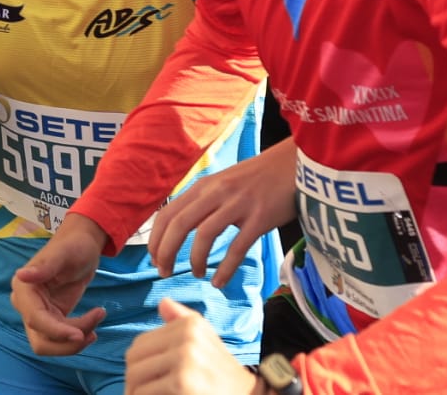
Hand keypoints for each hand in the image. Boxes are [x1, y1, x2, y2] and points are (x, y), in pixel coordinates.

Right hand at [10, 213, 110, 354]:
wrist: (83, 246)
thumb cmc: (73, 245)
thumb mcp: (62, 254)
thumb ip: (43, 267)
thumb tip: (21, 276)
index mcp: (24, 288)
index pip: (35, 319)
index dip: (56, 331)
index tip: (80, 334)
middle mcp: (26, 304)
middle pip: (40, 340)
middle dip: (66, 344)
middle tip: (92, 333)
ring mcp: (39, 313)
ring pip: (52, 344)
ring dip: (74, 342)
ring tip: (96, 322)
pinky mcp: (52, 318)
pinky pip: (63, 338)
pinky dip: (80, 334)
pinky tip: (95, 319)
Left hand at [124, 299, 261, 394]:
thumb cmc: (223, 375)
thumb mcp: (208, 342)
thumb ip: (182, 322)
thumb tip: (163, 302)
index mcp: (191, 325)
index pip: (140, 343)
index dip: (138, 365)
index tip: (146, 380)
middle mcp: (188, 338)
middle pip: (134, 359)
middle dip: (133, 381)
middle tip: (140, 393)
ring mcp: (185, 361)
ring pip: (136, 377)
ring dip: (136, 392)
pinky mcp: (183, 384)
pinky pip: (145, 393)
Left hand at [149, 142, 297, 284]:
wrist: (292, 164)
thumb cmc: (256, 179)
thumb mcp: (221, 184)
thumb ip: (202, 201)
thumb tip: (179, 226)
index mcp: (202, 187)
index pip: (167, 214)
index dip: (156, 239)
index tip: (155, 259)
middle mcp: (215, 194)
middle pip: (179, 225)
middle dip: (166, 252)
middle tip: (164, 271)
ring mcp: (237, 205)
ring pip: (204, 235)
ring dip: (195, 260)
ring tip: (197, 274)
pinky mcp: (259, 218)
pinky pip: (237, 248)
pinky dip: (225, 269)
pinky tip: (219, 282)